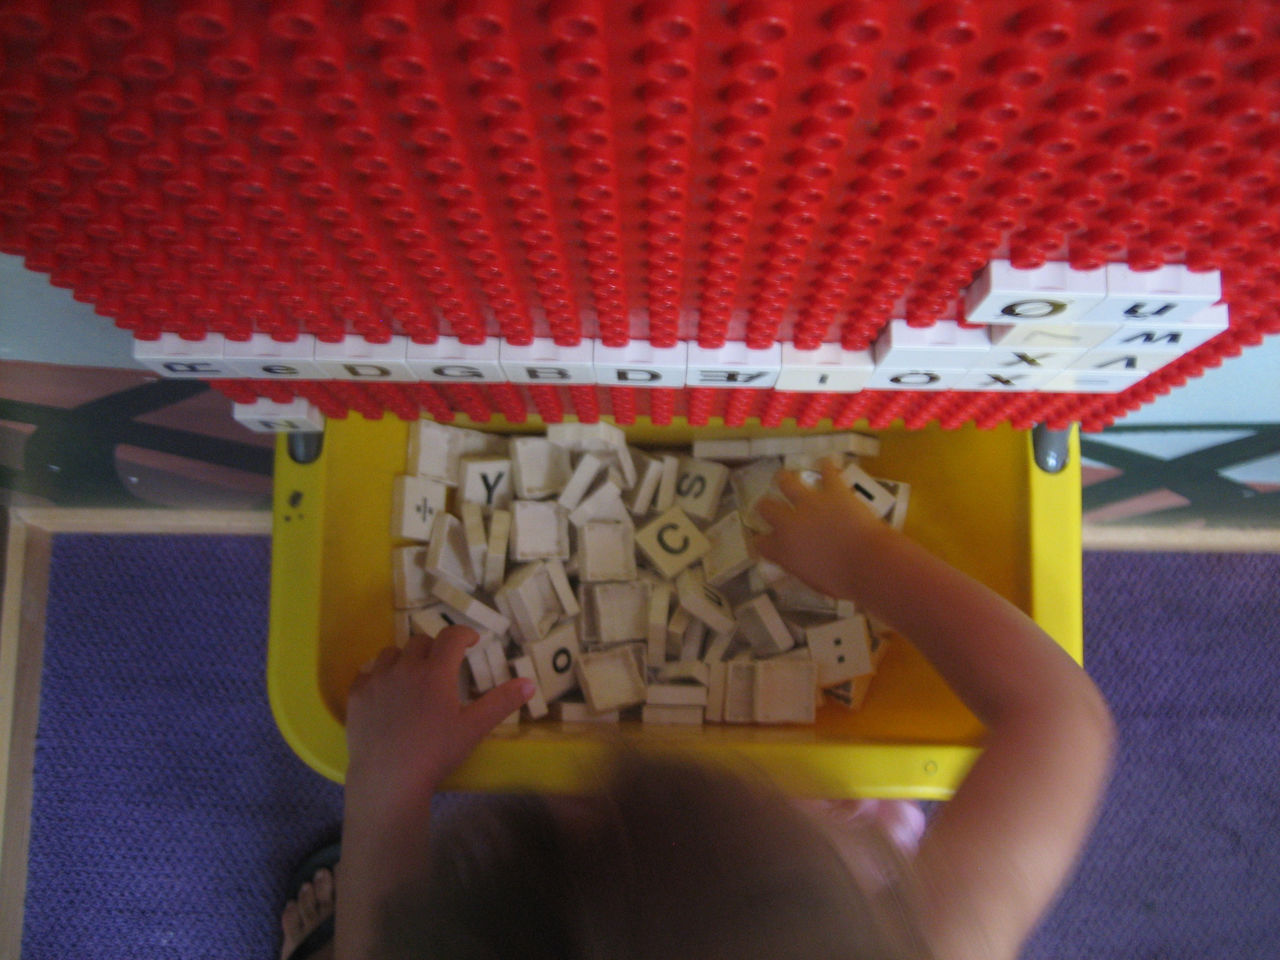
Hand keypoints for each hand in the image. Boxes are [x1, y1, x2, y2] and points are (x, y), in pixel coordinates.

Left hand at [344, 625, 533, 826]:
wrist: (389, 779)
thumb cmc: (436, 753)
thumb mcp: (474, 728)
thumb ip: (502, 702)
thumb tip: (529, 683)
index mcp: (435, 672)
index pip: (451, 637)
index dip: (464, 633)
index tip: (471, 641)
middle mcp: (404, 668)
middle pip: (420, 641)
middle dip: (435, 648)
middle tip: (443, 665)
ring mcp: (376, 680)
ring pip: (391, 652)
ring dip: (405, 658)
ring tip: (412, 675)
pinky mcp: (357, 696)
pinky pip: (367, 673)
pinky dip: (379, 675)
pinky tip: (386, 692)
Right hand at [753, 458, 884, 600]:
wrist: (868, 562)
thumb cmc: (843, 581)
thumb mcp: (813, 580)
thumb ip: (800, 565)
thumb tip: (801, 561)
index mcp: (782, 549)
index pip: (760, 542)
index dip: (761, 541)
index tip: (765, 541)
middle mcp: (789, 522)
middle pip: (766, 507)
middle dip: (766, 506)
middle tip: (771, 507)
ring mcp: (810, 502)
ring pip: (786, 481)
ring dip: (785, 479)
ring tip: (785, 478)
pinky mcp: (833, 490)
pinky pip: (827, 471)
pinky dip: (826, 466)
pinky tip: (825, 462)